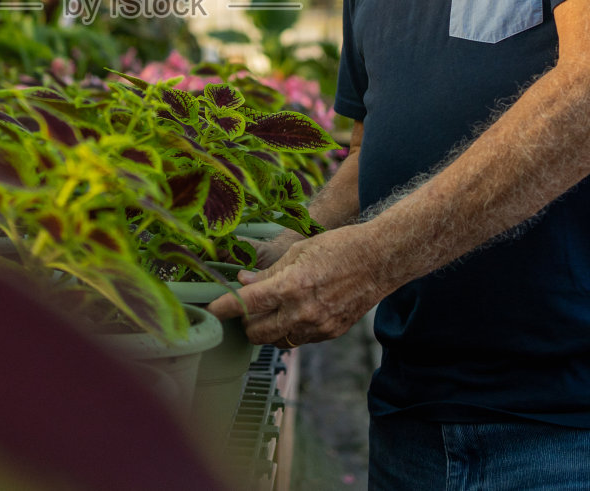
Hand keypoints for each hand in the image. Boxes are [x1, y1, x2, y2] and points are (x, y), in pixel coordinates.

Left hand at [207, 225, 384, 348]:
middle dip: (246, 323)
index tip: (210, 311)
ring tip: (270, 311)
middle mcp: (304, 311)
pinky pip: (300, 340)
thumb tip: (243, 283)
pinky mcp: (331, 333)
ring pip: (278, 341)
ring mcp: (319, 326)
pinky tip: (295, 313)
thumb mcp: (298, 252)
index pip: (247, 304)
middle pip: (258, 333)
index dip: (224, 309)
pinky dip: (291, 330)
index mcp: (292, 286)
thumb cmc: (339, 247)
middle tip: (245, 309)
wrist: (379, 260)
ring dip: (268, 330)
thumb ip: (268, 273)